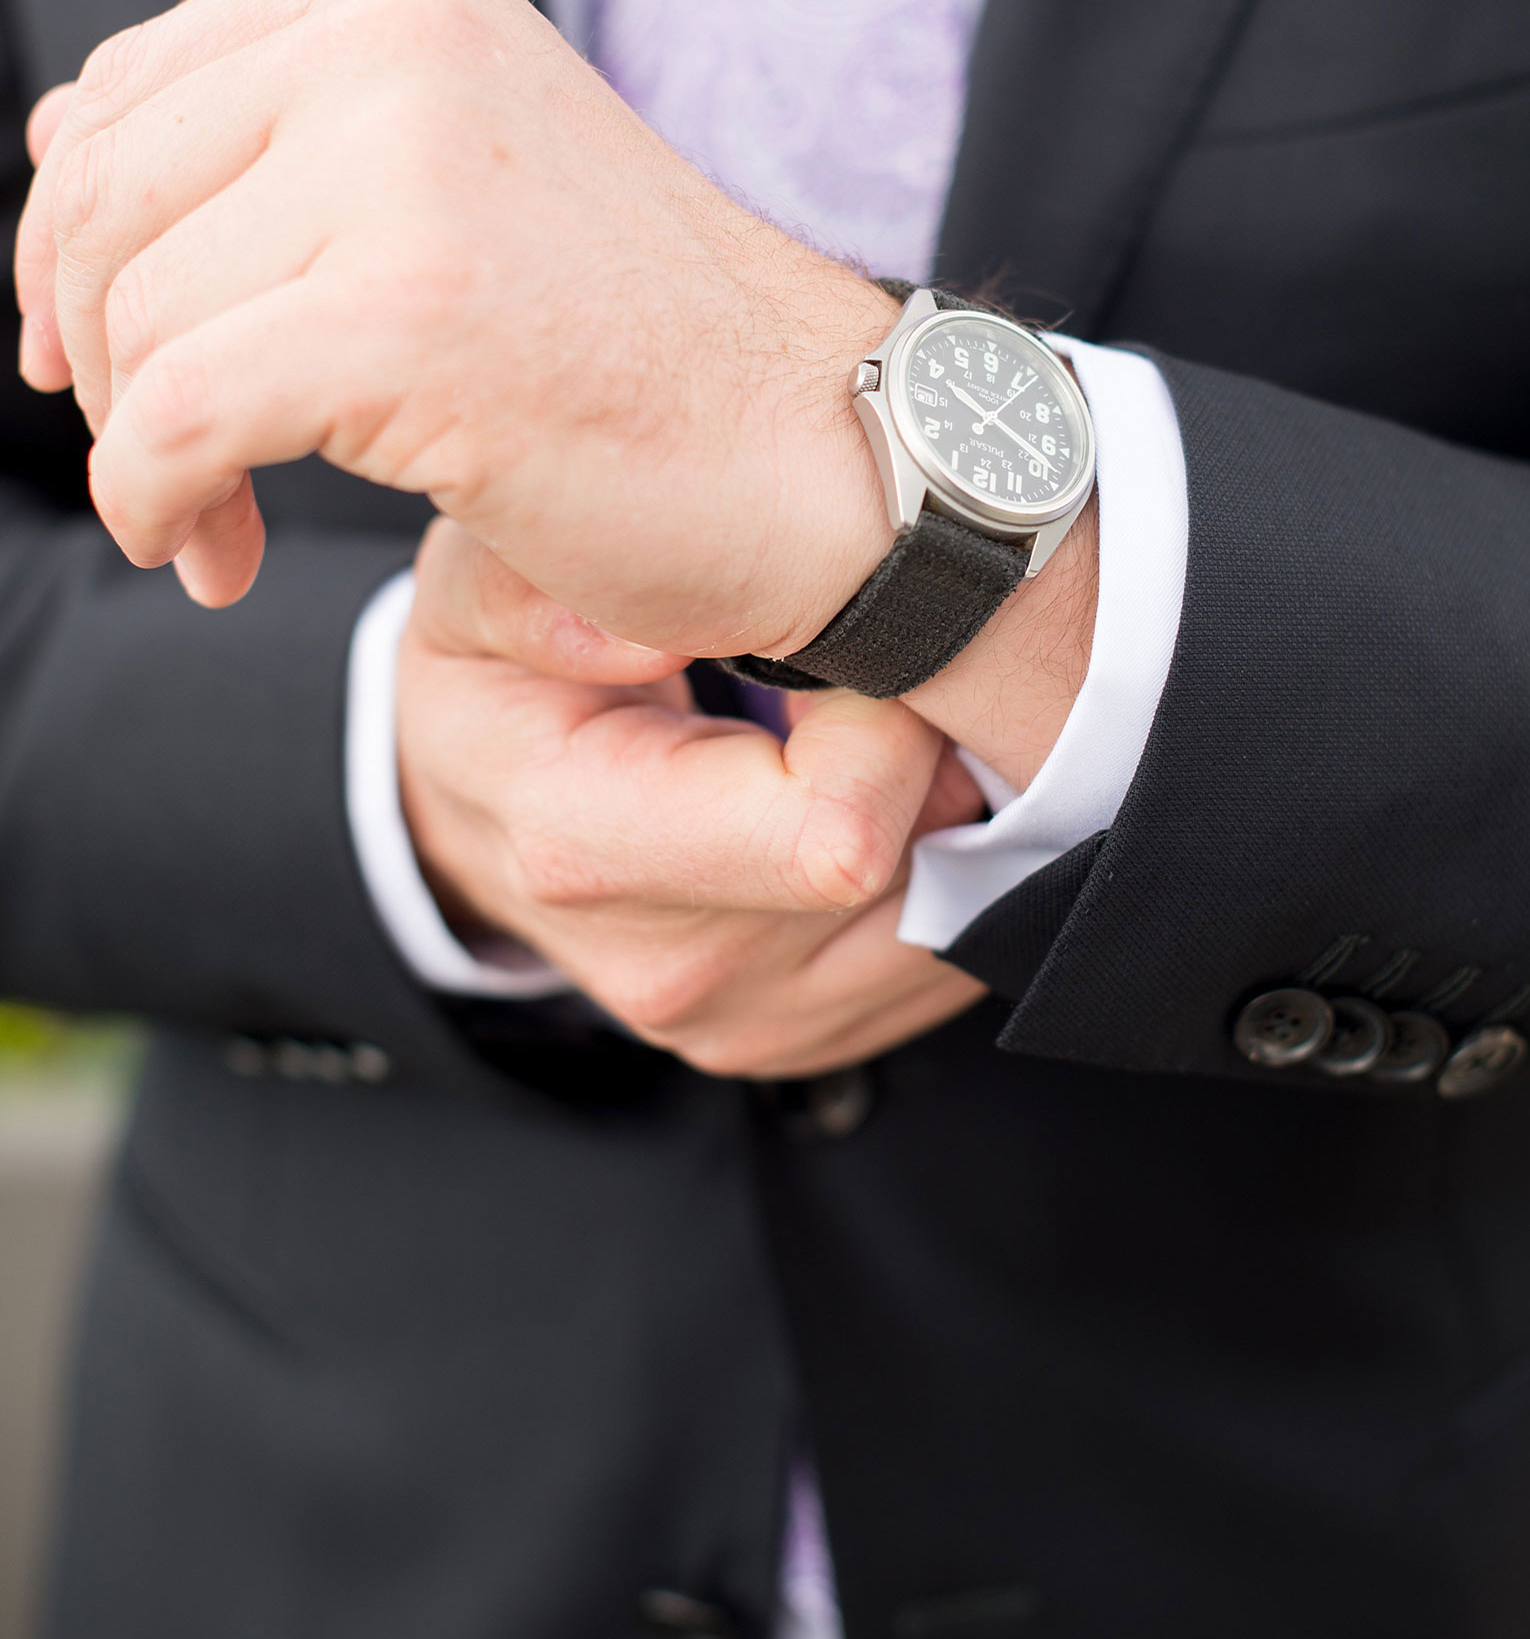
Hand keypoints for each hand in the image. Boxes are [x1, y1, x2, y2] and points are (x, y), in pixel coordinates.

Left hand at [18, 0, 893, 657]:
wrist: (835, 457)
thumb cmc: (650, 354)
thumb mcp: (453, 188)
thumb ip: (272, 143)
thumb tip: (55, 131)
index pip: (132, 89)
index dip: (75, 244)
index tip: (96, 359)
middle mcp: (396, 37)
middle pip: (106, 201)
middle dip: (95, 358)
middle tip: (157, 468)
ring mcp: (407, 165)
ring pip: (136, 322)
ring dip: (140, 456)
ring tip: (216, 529)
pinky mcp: (409, 312)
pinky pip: (176, 420)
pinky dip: (161, 506)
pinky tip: (216, 553)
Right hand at [396, 521, 985, 1076]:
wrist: (470, 813)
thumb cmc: (492, 687)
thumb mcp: (469, 599)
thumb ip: (537, 598)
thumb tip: (655, 631)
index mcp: (592, 849)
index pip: (835, 829)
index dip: (881, 720)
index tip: (845, 644)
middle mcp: (675, 967)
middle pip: (912, 869)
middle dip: (929, 756)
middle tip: (876, 676)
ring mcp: (741, 1020)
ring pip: (951, 918)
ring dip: (947, 815)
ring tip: (869, 735)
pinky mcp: (796, 1039)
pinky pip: (945, 958)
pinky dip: (945, 872)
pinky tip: (881, 802)